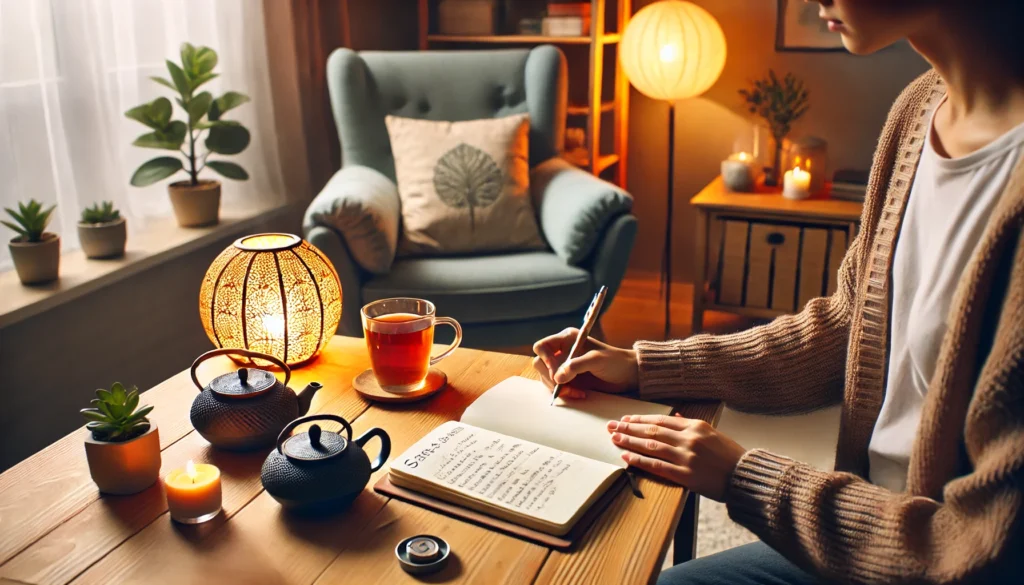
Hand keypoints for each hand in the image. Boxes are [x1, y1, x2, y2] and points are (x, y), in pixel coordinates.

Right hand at [532, 327, 638, 398]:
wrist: (627, 375)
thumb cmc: (615, 361)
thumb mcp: (596, 360)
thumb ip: (576, 366)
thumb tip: (557, 378)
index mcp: (566, 339)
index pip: (542, 346)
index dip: (544, 358)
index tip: (556, 371)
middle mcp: (562, 351)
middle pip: (540, 364)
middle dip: (551, 377)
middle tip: (564, 386)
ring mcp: (564, 366)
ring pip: (546, 378)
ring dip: (558, 388)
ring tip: (576, 392)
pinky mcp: (568, 380)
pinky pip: (556, 387)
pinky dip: (565, 393)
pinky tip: (579, 394)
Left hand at [607, 414, 746, 501]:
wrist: (745, 476)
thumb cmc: (730, 456)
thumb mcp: (713, 433)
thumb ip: (691, 425)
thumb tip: (675, 417)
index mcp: (695, 426)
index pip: (660, 419)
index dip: (640, 419)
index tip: (626, 419)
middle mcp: (689, 439)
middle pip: (652, 430)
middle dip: (629, 427)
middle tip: (611, 426)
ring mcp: (686, 457)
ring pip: (651, 445)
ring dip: (630, 441)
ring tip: (614, 438)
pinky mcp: (686, 475)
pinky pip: (657, 466)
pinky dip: (640, 460)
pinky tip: (626, 457)